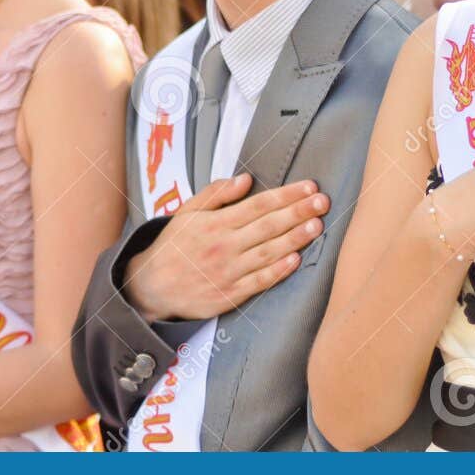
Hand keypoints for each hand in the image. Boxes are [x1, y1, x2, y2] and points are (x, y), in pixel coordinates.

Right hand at [123, 173, 328, 321]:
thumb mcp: (187, 212)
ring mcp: (228, 271)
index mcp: (216, 223)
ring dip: (295, 239)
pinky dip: (278, 271)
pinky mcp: (230, 295)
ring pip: (268, 252)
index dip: (287, 195)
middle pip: (268, 225)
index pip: (259, 204)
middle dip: (298, 212)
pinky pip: (259, 282)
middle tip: (323, 202)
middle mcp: (224, 246)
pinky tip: (295, 260)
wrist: (151, 287)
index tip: (309, 187)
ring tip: (317, 226)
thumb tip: (246, 179)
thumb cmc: (174, 246)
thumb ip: (216, 193)